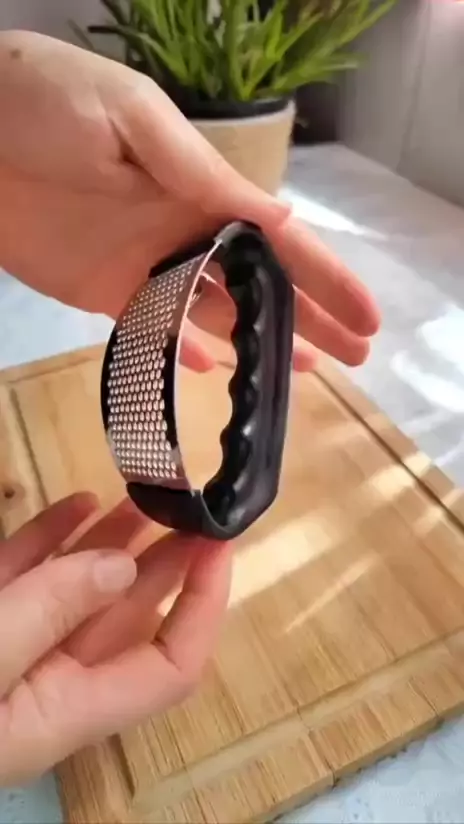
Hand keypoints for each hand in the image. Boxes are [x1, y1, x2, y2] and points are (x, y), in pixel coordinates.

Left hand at [0, 30, 379, 371]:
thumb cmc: (46, 105)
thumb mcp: (130, 121)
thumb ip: (200, 171)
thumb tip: (281, 218)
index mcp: (201, 188)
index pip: (279, 240)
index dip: (325, 279)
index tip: (366, 318)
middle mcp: (186, 231)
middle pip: (262, 282)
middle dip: (311, 316)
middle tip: (357, 355)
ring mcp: (148, 266)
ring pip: (219, 312)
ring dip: (263, 341)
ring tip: (309, 371)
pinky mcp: (106, 293)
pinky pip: (156, 329)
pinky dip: (185, 351)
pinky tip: (215, 372)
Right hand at [0, 493, 230, 785]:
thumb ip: (50, 614)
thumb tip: (123, 568)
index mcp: (64, 712)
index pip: (167, 665)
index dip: (203, 606)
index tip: (218, 546)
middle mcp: (47, 683)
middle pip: (128, 619)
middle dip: (167, 563)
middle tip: (194, 511)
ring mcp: (13, 645)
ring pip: (77, 591)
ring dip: (114, 543)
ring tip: (146, 496)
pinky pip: (27, 573)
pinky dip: (53, 537)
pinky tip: (80, 503)